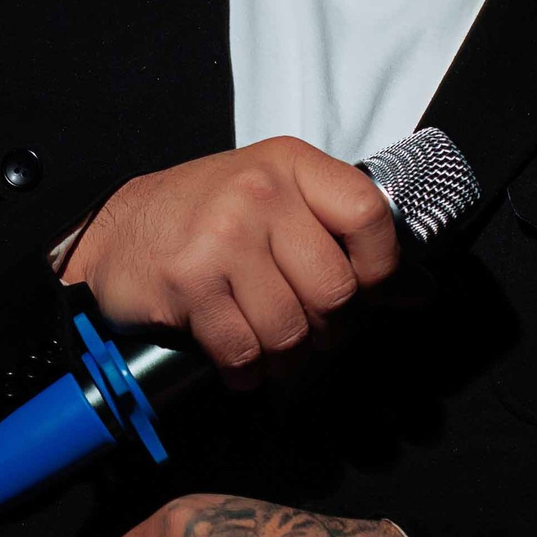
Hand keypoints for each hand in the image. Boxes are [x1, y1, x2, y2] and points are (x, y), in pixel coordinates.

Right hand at [58, 139, 398, 387]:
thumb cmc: (203, 219)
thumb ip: (348, 242)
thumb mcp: (279, 208)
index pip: (369, 215)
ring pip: (291, 328)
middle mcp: (259, 192)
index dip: (380, 266)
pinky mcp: (191, 282)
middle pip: (334, 289)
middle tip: (304, 328)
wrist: (115, 235)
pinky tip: (239, 363)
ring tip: (267, 346)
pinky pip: (244, 349)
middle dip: (324, 327)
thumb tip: (421, 290)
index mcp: (291, 166)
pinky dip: (247, 370)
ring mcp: (223, 236)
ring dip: (283, 355)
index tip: (364, 288)